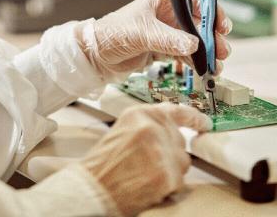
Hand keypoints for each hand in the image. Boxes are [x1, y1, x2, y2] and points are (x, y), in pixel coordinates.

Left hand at [75, 0, 230, 78]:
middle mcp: (165, 16)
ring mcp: (164, 33)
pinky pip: (183, 54)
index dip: (210, 11)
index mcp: (160, 2)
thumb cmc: (110, 34)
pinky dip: (194, 61)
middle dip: (211, 36)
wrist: (94, 56)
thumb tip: (193, 44)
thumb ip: (167, 39)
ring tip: (215, 65)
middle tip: (222, 50)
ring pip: (192, 41)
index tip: (222, 25)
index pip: (193, 2)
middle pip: (196, 24)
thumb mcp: (140, 33)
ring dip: (205, 52)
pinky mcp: (160, 50)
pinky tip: (202, 69)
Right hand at [82, 103, 210, 216]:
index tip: (204, 122)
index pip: (176, 110)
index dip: (193, 117)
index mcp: (140, 113)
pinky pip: (179, 181)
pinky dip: (167, 187)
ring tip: (146, 173)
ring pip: (182, 161)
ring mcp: (161, 150)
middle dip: (169, 153)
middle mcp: (152, 126)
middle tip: (150, 163)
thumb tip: (172, 130)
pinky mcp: (166, 174)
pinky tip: (148, 184)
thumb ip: (148, 125)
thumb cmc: (104, 163)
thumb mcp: (124, 129)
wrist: (93, 187)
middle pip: (179, 140)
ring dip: (170, 170)